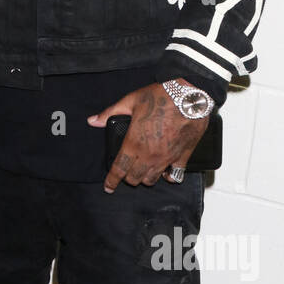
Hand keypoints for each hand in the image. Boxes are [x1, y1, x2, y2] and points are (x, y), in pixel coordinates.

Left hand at [87, 80, 208, 192]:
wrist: (190, 97)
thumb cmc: (162, 97)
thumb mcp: (131, 101)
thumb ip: (110, 112)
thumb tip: (93, 120)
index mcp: (134, 142)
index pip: (119, 169)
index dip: (112, 181)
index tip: (108, 186)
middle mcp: (150, 154)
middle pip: (134, 178)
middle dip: (127, 178)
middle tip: (126, 172)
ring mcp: (166, 158)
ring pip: (152, 179)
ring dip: (145, 178)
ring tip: (142, 171)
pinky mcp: (182, 156)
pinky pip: (175, 175)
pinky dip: (169, 177)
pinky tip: (165, 173)